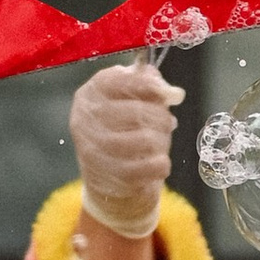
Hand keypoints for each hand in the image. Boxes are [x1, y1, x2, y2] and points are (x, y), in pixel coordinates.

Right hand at [68, 59, 182, 235]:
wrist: (104, 176)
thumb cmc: (120, 129)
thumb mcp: (128, 99)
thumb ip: (149, 86)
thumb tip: (173, 93)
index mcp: (89, 94)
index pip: (121, 81)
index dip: (150, 85)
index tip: (168, 93)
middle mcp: (86, 120)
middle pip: (138, 112)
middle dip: (161, 117)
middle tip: (167, 122)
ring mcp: (96, 151)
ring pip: (147, 140)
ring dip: (162, 140)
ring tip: (160, 141)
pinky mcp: (111, 177)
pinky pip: (152, 166)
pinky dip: (162, 163)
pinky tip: (158, 160)